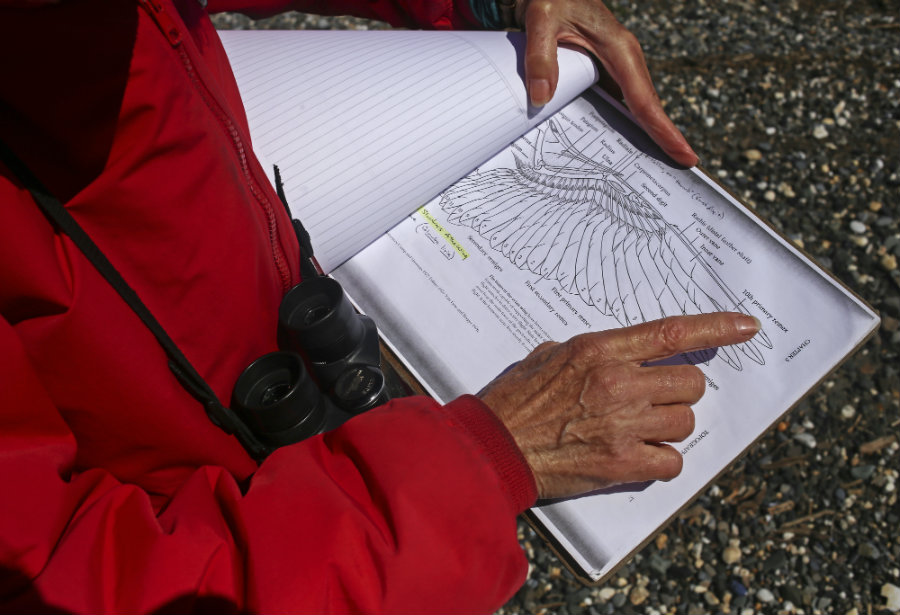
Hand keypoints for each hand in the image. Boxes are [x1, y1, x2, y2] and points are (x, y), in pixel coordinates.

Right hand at [478, 313, 759, 498]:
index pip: (672, 333)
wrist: (493, 448)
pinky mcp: (622, 463)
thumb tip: (621, 354)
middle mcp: (618, 383)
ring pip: (686, 422)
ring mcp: (623, 424)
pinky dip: (661, 460)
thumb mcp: (548, 356)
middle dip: (678, 394)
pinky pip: (673, 460)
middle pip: (691, 385)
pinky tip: (637, 455)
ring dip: (668, 426)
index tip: (745, 327)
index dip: (716, 328)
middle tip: (652, 402)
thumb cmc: (514, 402)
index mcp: (599, 350)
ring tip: (635, 430)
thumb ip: (591, 351)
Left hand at [516, 0, 697, 166]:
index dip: (663, 130)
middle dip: (664, 141)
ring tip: (654, 172)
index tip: (684, 155)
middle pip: (647, 109)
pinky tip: (616, 150)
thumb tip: (541, 99)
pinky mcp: (604, 72)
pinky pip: (617, 103)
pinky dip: (621, 126)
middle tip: (681, 172)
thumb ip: (539, 57)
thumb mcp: (540, 18)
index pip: (644, 99)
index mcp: (619, 48)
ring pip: (635, 109)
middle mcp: (625, 60)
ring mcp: (616, 67)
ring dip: (643, 138)